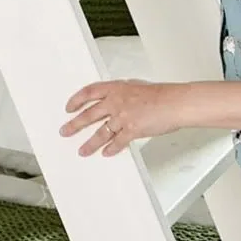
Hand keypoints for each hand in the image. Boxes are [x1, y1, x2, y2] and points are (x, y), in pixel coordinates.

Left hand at [61, 80, 189, 156]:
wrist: (176, 102)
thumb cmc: (161, 95)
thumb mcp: (136, 87)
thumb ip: (122, 95)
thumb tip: (113, 103)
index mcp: (116, 88)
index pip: (89, 92)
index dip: (76, 100)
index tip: (69, 108)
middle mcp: (116, 101)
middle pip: (89, 114)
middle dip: (74, 125)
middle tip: (65, 131)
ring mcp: (123, 117)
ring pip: (100, 133)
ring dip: (90, 144)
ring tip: (82, 151)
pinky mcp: (132, 130)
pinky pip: (117, 142)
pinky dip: (111, 149)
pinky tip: (106, 153)